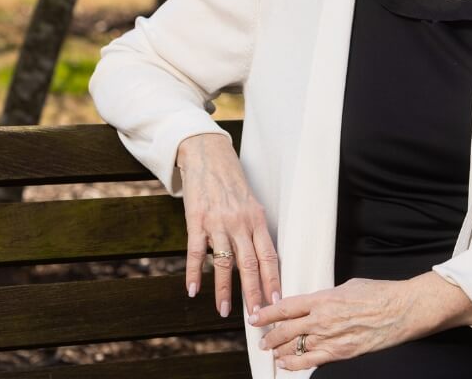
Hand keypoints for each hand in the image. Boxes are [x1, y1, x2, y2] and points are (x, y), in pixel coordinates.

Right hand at [176, 132, 280, 318]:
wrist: (207, 155)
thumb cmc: (231, 182)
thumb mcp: (250, 204)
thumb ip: (255, 230)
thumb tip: (264, 259)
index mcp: (257, 219)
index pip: (269, 256)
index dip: (273, 281)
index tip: (278, 302)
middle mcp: (240, 222)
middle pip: (250, 264)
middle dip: (254, 293)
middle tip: (257, 316)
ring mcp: (218, 222)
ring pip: (224, 262)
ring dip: (224, 290)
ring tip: (224, 311)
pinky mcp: (197, 220)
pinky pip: (196, 252)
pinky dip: (195, 273)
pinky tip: (193, 290)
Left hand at [250, 272, 471, 370]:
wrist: (401, 310)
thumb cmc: (379, 294)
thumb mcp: (347, 286)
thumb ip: (328, 296)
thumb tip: (318, 301)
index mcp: (322, 297)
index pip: (285, 307)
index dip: (267, 314)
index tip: (256, 316)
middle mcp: (321, 318)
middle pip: (285, 330)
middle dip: (270, 335)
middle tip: (262, 338)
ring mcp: (330, 338)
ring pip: (294, 348)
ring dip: (280, 351)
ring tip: (272, 352)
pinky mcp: (341, 353)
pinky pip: (310, 361)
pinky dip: (294, 364)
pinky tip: (286, 364)